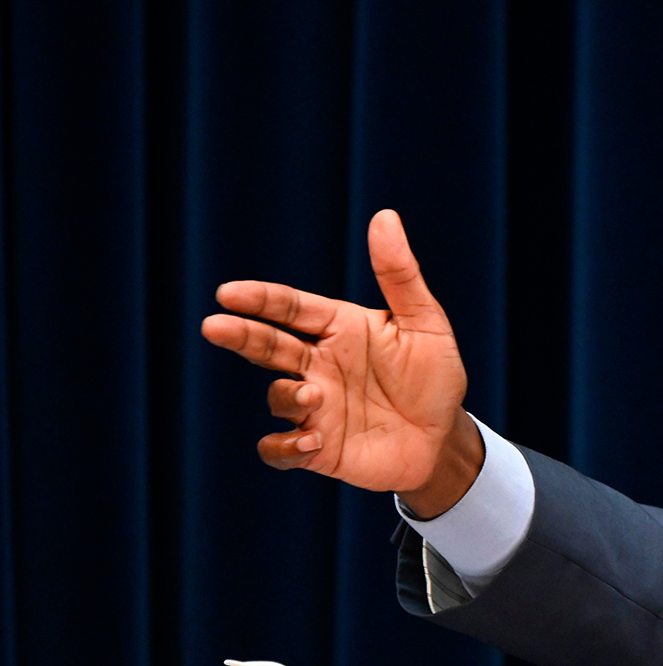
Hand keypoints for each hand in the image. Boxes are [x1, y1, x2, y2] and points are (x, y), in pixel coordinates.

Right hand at [201, 209, 483, 517]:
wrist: (444, 438)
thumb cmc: (435, 377)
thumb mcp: (425, 323)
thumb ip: (400, 275)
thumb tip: (384, 216)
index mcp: (339, 329)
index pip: (291, 307)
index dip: (260, 299)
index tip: (228, 293)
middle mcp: (319, 365)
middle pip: (267, 345)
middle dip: (240, 334)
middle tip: (214, 326)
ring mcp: (315, 408)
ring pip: (277, 396)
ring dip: (287, 395)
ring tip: (314, 397)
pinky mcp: (317, 448)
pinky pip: (281, 450)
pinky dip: (285, 447)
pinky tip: (310, 441)